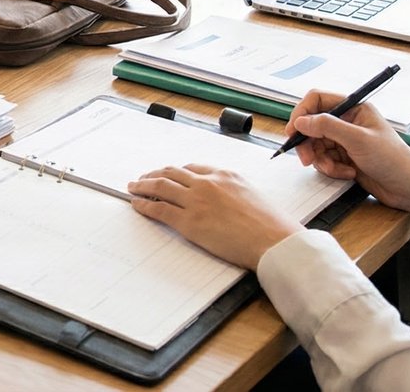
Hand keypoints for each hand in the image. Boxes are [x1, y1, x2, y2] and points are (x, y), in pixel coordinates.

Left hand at [127, 165, 301, 268]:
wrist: (275, 242)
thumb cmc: (272, 225)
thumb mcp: (253, 196)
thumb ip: (234, 192)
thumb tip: (226, 200)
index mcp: (226, 175)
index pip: (192, 168)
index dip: (176, 172)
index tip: (168, 174)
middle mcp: (208, 183)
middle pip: (172, 173)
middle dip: (155, 174)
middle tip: (144, 178)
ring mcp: (196, 201)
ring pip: (160, 186)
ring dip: (143, 185)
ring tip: (134, 187)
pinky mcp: (189, 221)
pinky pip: (159, 208)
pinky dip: (144, 205)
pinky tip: (137, 205)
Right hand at [284, 90, 409, 223]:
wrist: (409, 188)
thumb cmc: (393, 160)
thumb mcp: (358, 140)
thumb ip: (327, 127)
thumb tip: (301, 121)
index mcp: (354, 108)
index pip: (317, 101)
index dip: (301, 114)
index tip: (293, 132)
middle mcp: (348, 121)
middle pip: (313, 125)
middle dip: (309, 144)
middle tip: (307, 160)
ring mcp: (346, 140)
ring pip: (316, 145)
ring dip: (322, 160)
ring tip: (336, 170)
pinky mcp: (345, 157)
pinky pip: (325, 159)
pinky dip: (331, 168)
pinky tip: (347, 173)